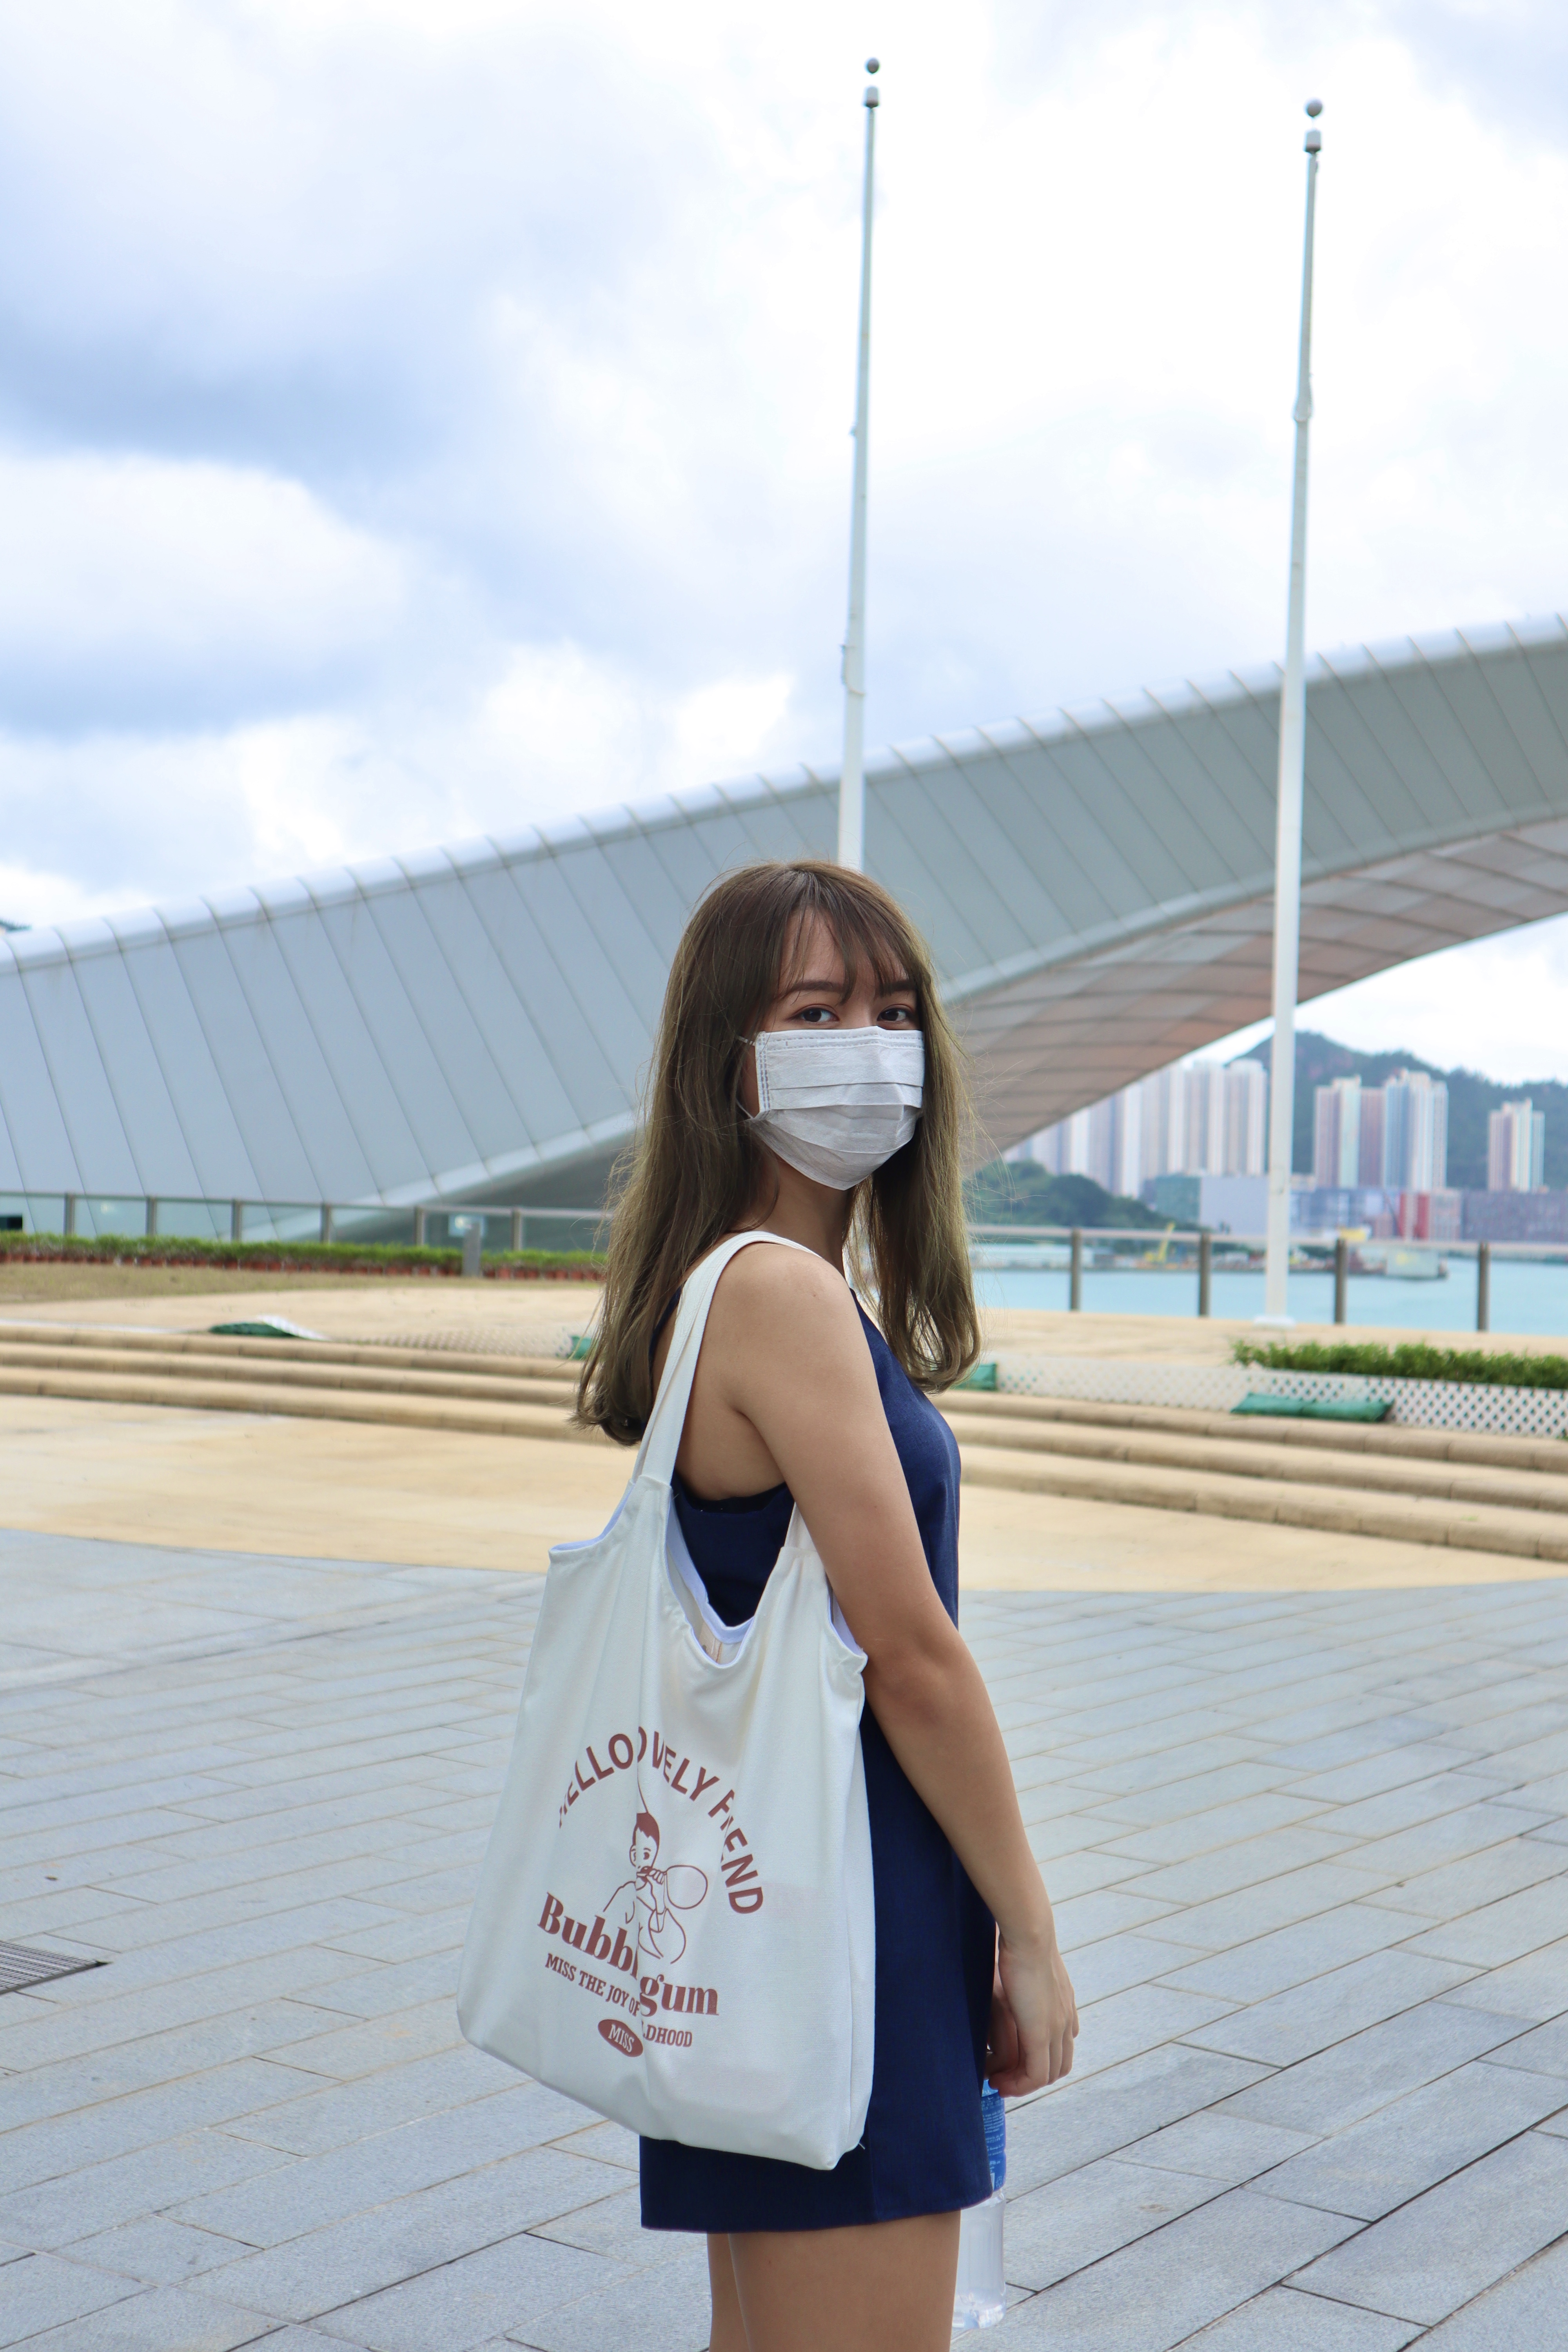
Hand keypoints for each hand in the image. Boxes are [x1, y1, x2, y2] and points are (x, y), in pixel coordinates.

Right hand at [986, 1934, 1077, 2094]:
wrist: (1030, 1936)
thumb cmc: (1021, 1942)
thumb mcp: (1028, 1963)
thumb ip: (1026, 1978)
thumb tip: (1008, 1971)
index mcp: (1064, 2005)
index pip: (1061, 2047)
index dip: (1040, 2059)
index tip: (1013, 2062)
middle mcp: (1065, 2021)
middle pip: (1058, 2066)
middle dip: (1031, 2078)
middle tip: (1004, 2078)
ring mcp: (1056, 2029)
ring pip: (1048, 2074)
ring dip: (1022, 2084)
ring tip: (999, 2083)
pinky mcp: (1040, 2034)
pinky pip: (1035, 2075)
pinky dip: (1019, 2085)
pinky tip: (1000, 2082)